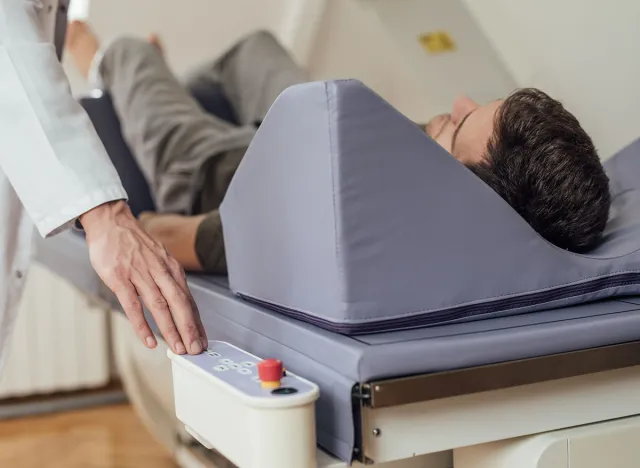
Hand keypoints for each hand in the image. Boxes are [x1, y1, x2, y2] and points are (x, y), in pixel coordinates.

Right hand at [80, 201, 206, 354]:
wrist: (112, 222)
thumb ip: (169, 280)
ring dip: (170, 329)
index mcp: (171, 268)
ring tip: (177, 348)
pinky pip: (133, 305)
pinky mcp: (121, 278)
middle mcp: (160, 272)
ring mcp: (140, 275)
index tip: (203, 339)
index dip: (197, 321)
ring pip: (160, 306)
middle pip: (179, 304)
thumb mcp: (159, 258)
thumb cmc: (134, 243)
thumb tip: (180, 303)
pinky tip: (148, 339)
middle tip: (196, 349)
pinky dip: (142, 324)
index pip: (188, 299)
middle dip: (189, 328)